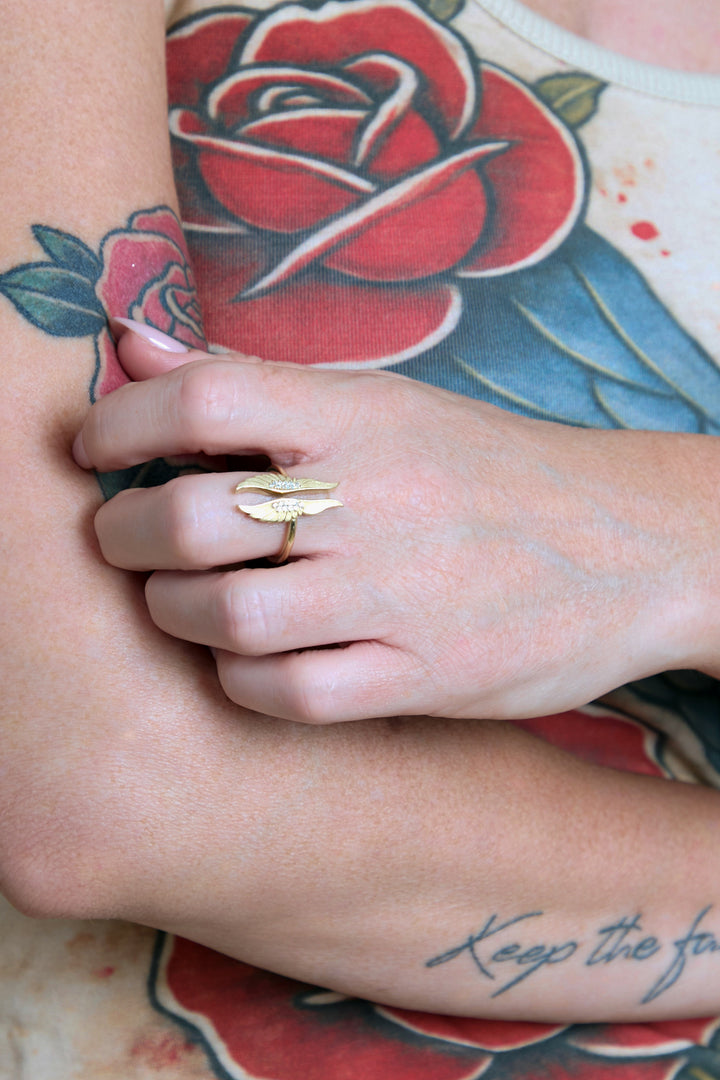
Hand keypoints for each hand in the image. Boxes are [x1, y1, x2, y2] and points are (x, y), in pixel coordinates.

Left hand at [72, 325, 717, 722]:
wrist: (628, 543)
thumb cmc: (488, 469)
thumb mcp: (386, 402)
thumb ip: (256, 380)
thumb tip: (135, 341)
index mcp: (360, 419)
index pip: (203, 399)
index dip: (118, 423)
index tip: (94, 451)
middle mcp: (372, 501)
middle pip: (187, 520)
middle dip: (121, 535)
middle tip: (122, 538)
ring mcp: (398, 595)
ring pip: (224, 617)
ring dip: (172, 613)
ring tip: (178, 601)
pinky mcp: (423, 675)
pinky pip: (290, 694)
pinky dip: (241, 681)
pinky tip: (246, 659)